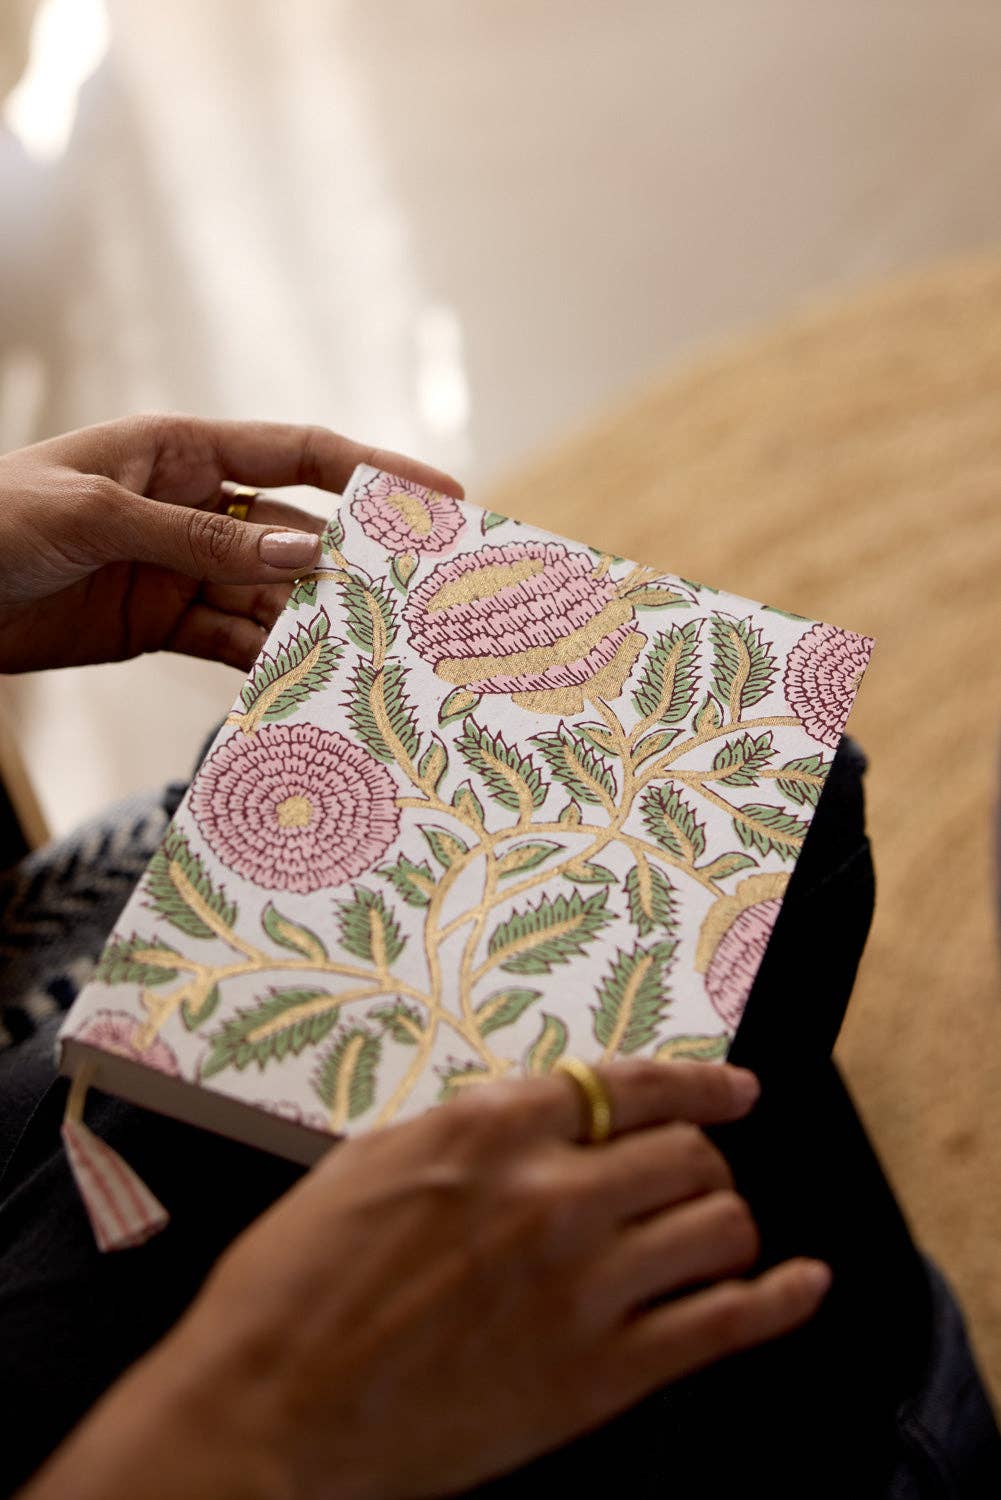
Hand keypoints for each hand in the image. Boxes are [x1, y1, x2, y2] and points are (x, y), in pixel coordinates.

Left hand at [0, 414, 461, 672]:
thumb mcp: (96, 516)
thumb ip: (198, 538)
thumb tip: (303, 554)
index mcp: (180, 450)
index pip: (298, 453)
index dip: (372, 471)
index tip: (439, 495)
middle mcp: (192, 505)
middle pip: (295, 531)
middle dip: (355, 560)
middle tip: (420, 594)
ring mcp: (180, 568)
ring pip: (270, 594)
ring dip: (315, 620)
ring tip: (375, 650)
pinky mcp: (162, 624)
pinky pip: (231, 640)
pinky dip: (267, 659)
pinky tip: (304, 678)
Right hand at [26, 1063, 829, 1499]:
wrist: (268, 1408)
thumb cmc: (292, 1286)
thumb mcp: (370, 1164)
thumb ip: (467, 1136)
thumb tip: (534, 1124)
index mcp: (488, 1130)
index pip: (628, 1085)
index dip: (697, 1085)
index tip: (734, 1093)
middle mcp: (550, 1194)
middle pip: (687, 1153)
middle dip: (701, 1160)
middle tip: (692, 1178)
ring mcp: (582, 1286)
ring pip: (718, 1225)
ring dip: (727, 1223)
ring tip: (711, 1235)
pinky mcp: (598, 1375)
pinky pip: (724, 1325)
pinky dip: (778, 1300)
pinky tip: (802, 1285)